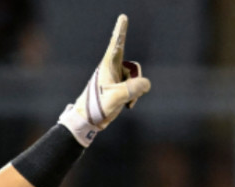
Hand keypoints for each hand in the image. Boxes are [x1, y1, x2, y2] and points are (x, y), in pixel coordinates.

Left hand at [58, 14, 151, 146]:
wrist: (88, 121)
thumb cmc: (98, 108)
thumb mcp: (117, 98)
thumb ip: (134, 88)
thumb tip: (146, 83)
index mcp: (108, 67)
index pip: (117, 45)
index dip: (120, 31)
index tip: (122, 17)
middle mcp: (112, 69)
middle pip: (134, 67)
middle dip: (136, 81)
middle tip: (127, 97)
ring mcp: (115, 78)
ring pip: (135, 78)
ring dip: (134, 91)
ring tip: (123, 102)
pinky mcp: (118, 86)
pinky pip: (134, 86)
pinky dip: (134, 96)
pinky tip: (127, 105)